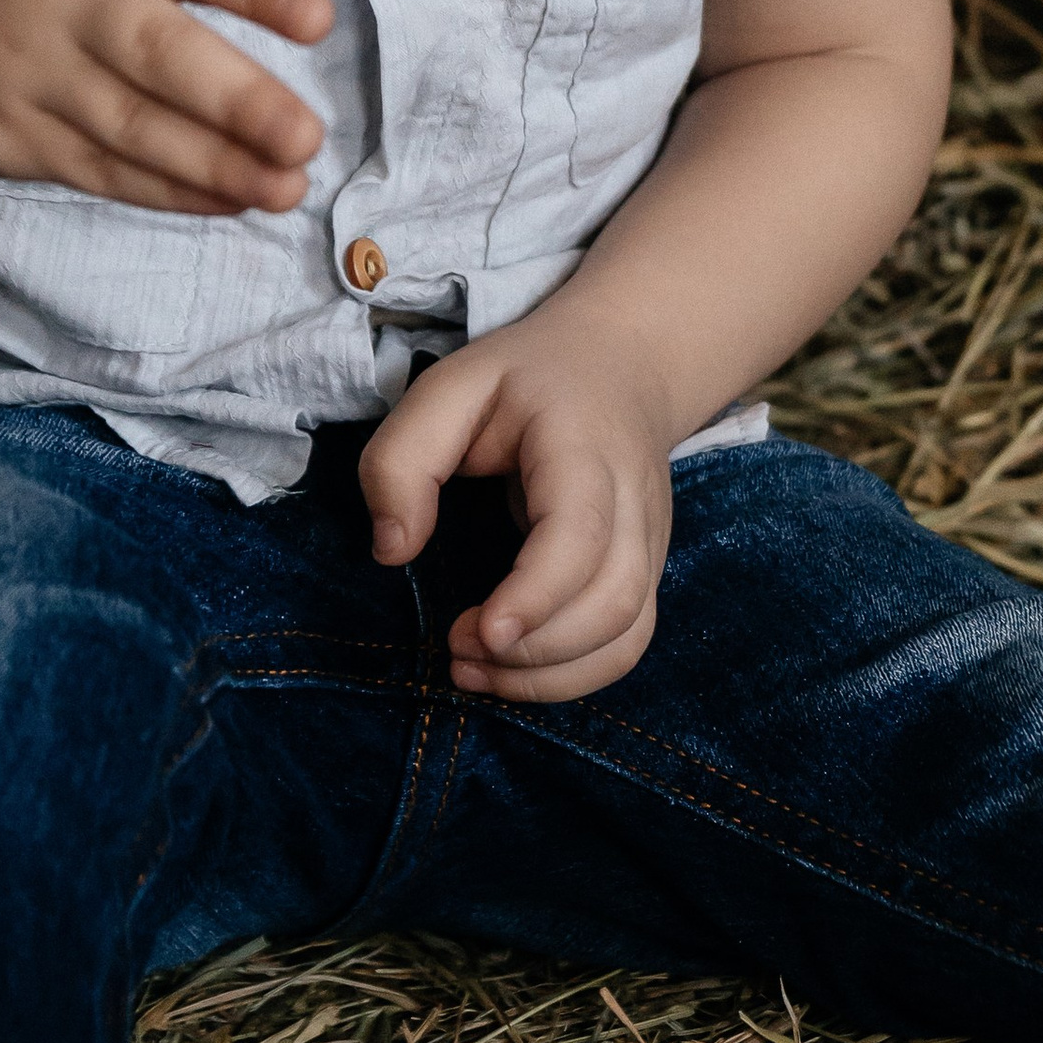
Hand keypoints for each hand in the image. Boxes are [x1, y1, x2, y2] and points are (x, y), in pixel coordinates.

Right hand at [0, 0, 357, 214]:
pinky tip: (230, 199)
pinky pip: (101, 171)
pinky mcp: (8, 137)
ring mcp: (32, 72)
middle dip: (232, 99)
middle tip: (305, 136)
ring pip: (131, 127)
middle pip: (155, 52)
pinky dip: (169, 191)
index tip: (318, 17)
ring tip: (287, 187)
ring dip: (214, 165)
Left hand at [361, 306, 676, 701]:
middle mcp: (634, 503)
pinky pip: (626, 645)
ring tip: (473, 671)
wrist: (623, 365)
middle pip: (614, 601)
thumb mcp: (450, 387)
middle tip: (456, 647)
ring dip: (550, 676)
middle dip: (534, 650)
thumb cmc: (527, 379)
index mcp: (585, 447)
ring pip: (626, 635)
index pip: (581, 536)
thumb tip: (392, 551)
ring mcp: (650, 543)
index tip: (479, 632)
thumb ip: (404, 459)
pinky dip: (571, 676)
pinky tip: (510, 672)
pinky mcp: (646, 574)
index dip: (537, 595)